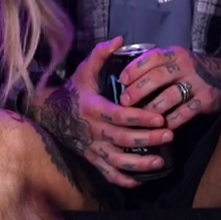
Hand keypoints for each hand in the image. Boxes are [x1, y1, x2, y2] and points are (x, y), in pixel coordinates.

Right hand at [37, 38, 172, 189]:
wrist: (50, 114)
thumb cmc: (74, 91)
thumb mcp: (84, 70)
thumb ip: (101, 54)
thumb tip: (120, 38)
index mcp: (93, 108)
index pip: (119, 116)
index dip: (140, 118)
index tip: (160, 118)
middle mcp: (92, 130)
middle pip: (123, 139)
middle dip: (148, 139)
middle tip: (169, 136)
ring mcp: (91, 147)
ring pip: (117, 161)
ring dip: (139, 164)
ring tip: (161, 162)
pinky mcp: (91, 159)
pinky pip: (107, 174)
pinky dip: (123, 179)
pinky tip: (139, 181)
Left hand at [116, 46, 220, 128]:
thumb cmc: (189, 71)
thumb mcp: (174, 60)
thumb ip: (154, 66)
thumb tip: (123, 78)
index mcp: (175, 54)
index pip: (152, 57)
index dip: (135, 68)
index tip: (122, 79)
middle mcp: (186, 66)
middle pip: (158, 77)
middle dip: (138, 90)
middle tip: (124, 101)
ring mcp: (197, 83)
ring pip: (170, 96)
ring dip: (152, 108)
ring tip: (140, 118)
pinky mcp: (207, 99)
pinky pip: (185, 112)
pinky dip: (172, 120)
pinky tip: (162, 126)